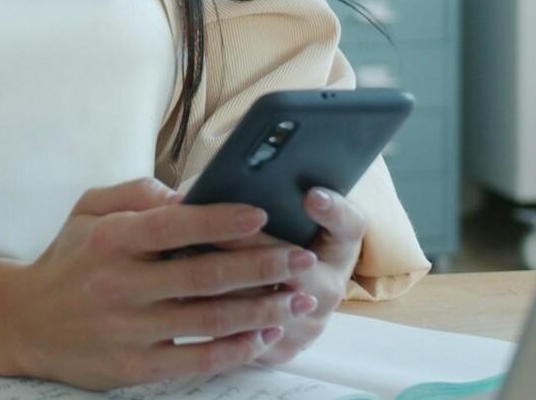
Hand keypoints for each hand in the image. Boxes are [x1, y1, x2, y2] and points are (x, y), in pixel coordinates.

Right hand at [3, 177, 316, 390]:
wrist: (25, 321)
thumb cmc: (69, 260)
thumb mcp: (87, 210)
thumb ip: (135, 192)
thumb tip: (186, 193)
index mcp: (111, 239)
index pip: (173, 225)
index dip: (221, 220)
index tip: (262, 215)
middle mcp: (120, 284)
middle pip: (203, 275)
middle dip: (261, 266)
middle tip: (301, 259)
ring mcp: (128, 329)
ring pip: (209, 319)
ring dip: (262, 309)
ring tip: (299, 298)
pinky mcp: (135, 365)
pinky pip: (197, 359)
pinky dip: (237, 348)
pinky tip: (266, 335)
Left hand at [199, 186, 368, 366]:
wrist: (273, 291)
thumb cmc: (264, 235)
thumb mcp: (270, 208)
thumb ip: (249, 189)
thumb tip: (203, 189)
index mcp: (338, 244)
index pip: (348, 225)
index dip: (332, 211)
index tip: (310, 195)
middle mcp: (330, 284)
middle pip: (298, 266)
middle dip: (253, 247)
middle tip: (218, 230)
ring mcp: (309, 320)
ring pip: (269, 304)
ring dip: (229, 281)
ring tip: (190, 257)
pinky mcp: (283, 348)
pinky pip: (251, 336)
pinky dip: (218, 314)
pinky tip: (187, 293)